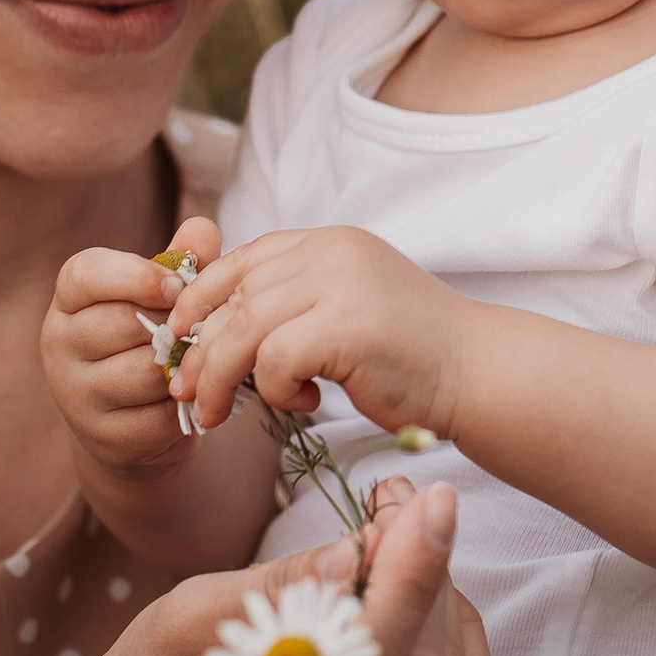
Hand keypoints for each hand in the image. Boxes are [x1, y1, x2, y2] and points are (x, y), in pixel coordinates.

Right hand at [39, 480, 499, 655]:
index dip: (407, 582)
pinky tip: (412, 590)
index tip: (429, 502)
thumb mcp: (181, 623)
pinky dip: (450, 640)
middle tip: (404, 496)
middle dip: (426, 571)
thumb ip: (271, 593)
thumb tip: (358, 552)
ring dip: (440, 599)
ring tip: (399, 531)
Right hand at [43, 216, 219, 474]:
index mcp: (70, 299)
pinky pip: (156, 415)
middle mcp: (59, 343)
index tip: (176, 285)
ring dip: (180, 366)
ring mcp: (74, 394)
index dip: (135, 276)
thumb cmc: (150, 337)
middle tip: (199, 328)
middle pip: (121, 324)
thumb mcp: (162, 296)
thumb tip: (203, 229)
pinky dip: (185, 405)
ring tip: (197, 360)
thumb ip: (182, 261)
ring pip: (142, 372)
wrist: (135, 419)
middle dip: (171, 325)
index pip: (85, 275)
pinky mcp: (101, 436)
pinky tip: (192, 395)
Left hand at [167, 226, 474, 436]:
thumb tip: (217, 330)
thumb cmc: (409, 354)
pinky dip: (276, 390)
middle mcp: (331, 250)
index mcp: (328, 241)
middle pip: (235, 296)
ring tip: (217, 415)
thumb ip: (295, 302)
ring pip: (245, 329)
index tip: (179, 338)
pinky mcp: (348, 325)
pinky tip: (306, 403)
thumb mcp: (345, 307)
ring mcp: (341, 283)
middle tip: (186, 394)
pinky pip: (275, 358)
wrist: (477, 372)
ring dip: (222, 378)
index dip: (200, 299)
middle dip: (200, 350)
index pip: (241, 260)